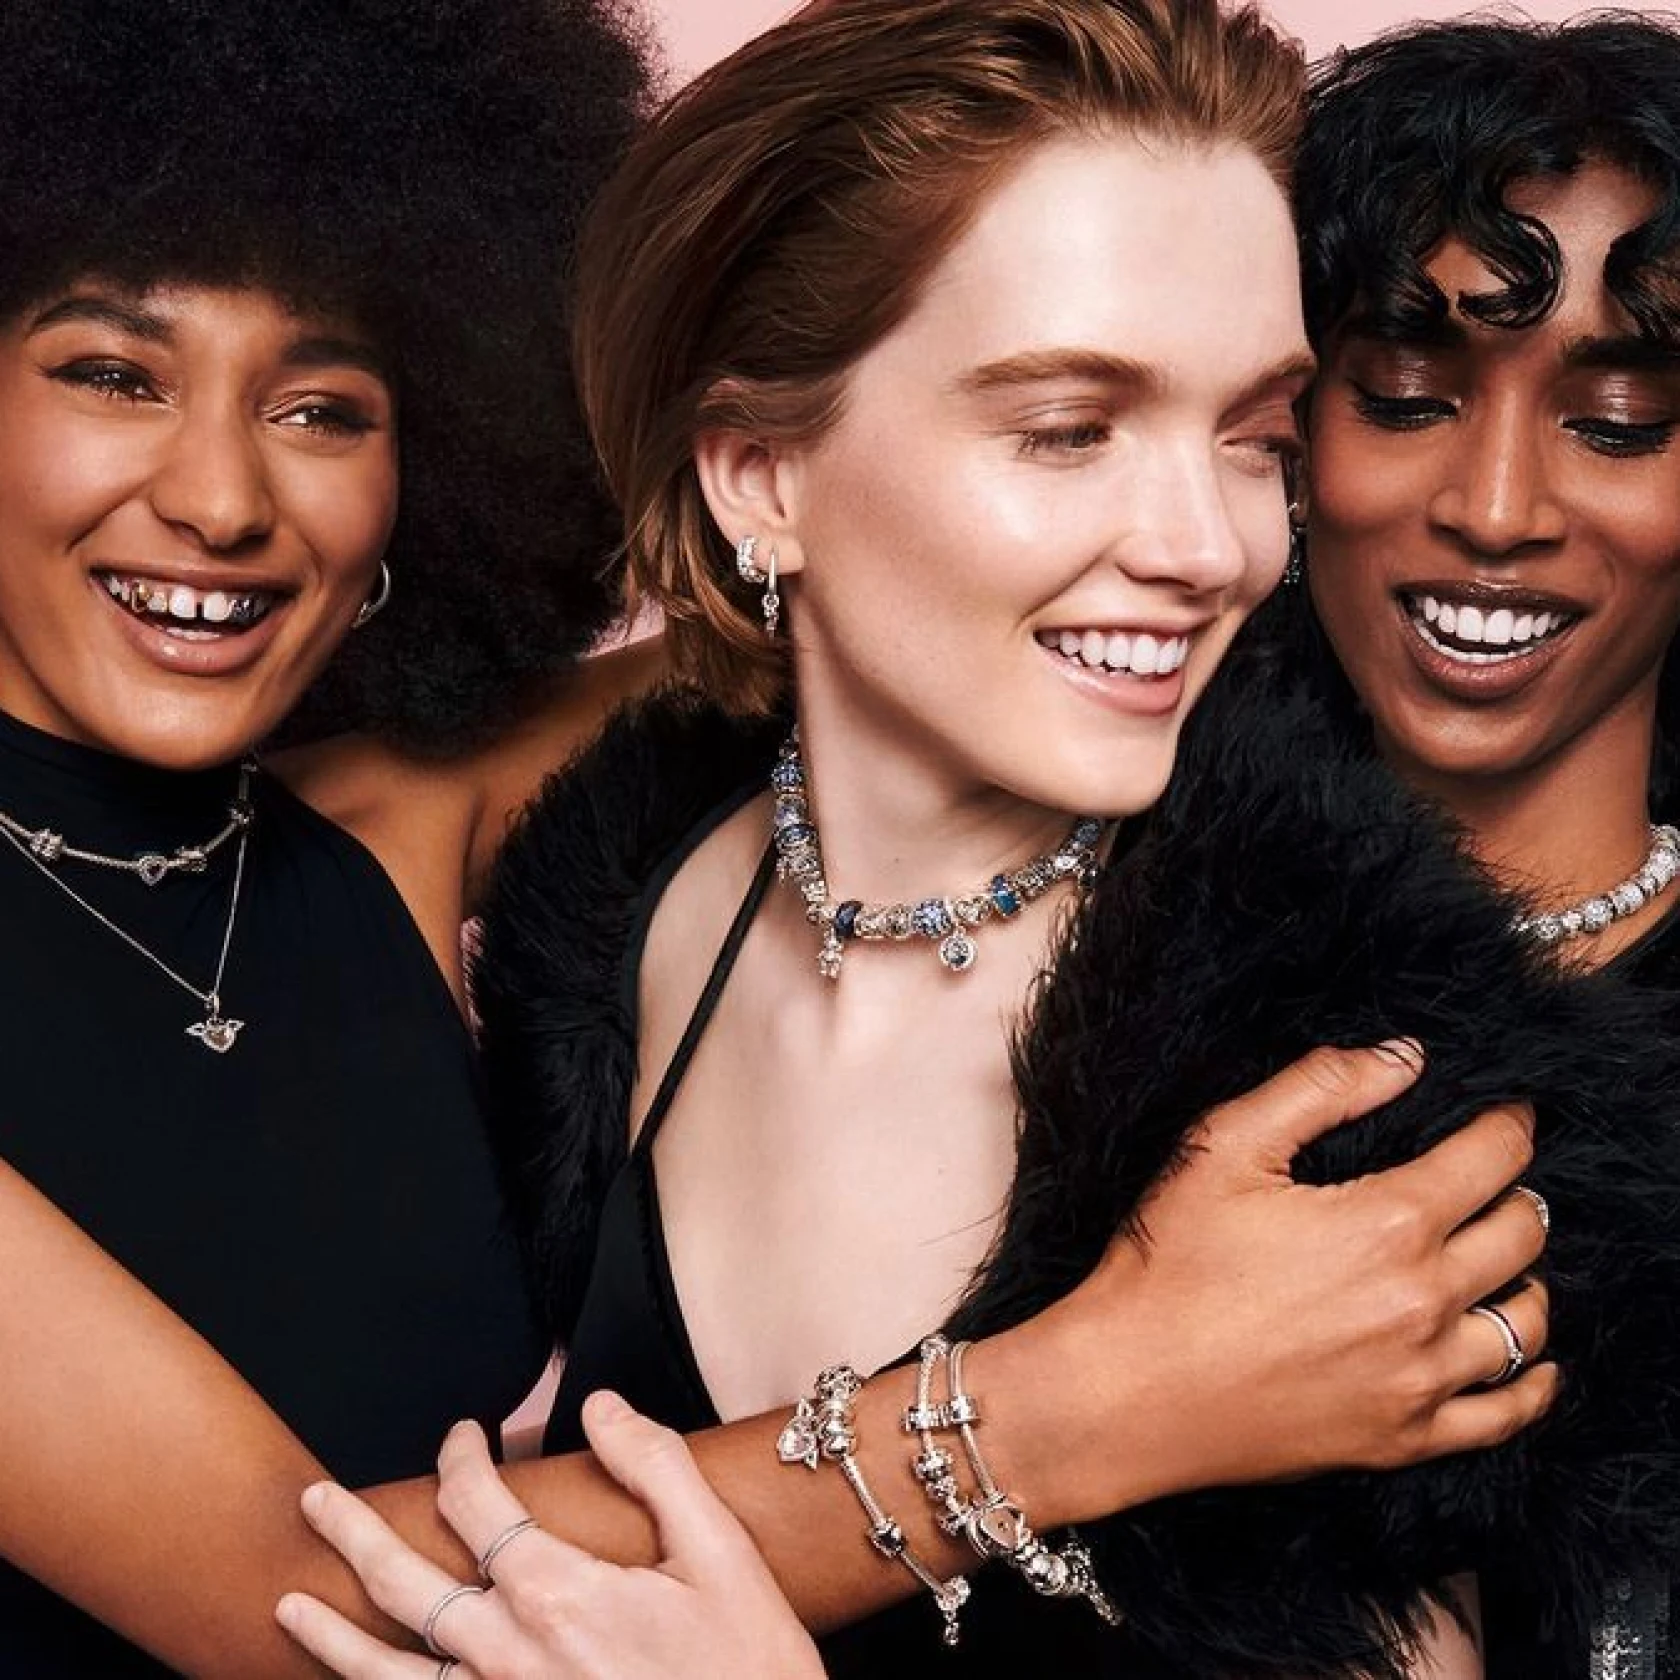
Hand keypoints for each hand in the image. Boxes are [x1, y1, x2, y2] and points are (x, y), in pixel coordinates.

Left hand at [277, 1394, 823, 1679]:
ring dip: (331, 1636)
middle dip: (353, 1532)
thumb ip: (657, 1467)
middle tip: (314, 1501)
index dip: (461, 1456)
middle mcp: (509, 1656)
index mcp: (558, 1592)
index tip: (465, 1434)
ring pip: (387, 1673)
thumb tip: (603, 1404)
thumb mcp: (722, 1553)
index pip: (476, 1503)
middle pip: (403, 1584)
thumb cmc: (748, 1668)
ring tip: (289, 1605)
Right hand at [1023, 1041, 1554, 1519]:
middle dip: (1516, 1191)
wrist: (1128, 1392)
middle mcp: (1423, 1303)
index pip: (1494, 1158)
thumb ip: (1320, 1087)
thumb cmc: (1167, 1263)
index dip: (1508, 1123)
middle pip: (1523, 1234)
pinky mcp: (1404, 1439)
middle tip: (1490, 1175)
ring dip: (1524, 1277)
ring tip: (1495, 1256)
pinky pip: (1507, 1413)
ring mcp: (1420, 1379)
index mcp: (1388, 1223)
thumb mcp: (1223, 1146)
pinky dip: (1533, 1381)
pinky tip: (1526, 1359)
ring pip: (1526, 1322)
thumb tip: (1404, 1057)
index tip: (1505, 1111)